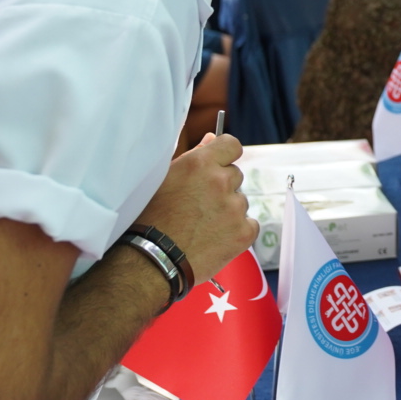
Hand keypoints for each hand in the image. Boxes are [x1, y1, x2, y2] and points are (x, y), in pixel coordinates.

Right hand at [135, 132, 258, 285]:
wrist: (152, 260)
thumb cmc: (151, 219)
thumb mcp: (165, 180)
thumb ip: (193, 157)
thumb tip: (212, 139)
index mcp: (201, 163)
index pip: (232, 145)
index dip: (227, 155)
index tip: (221, 165)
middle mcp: (221, 181)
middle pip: (235, 176)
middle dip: (222, 187)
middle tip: (200, 206)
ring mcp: (235, 207)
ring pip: (240, 202)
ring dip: (228, 210)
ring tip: (202, 227)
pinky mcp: (244, 232)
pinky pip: (250, 225)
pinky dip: (237, 231)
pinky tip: (215, 238)